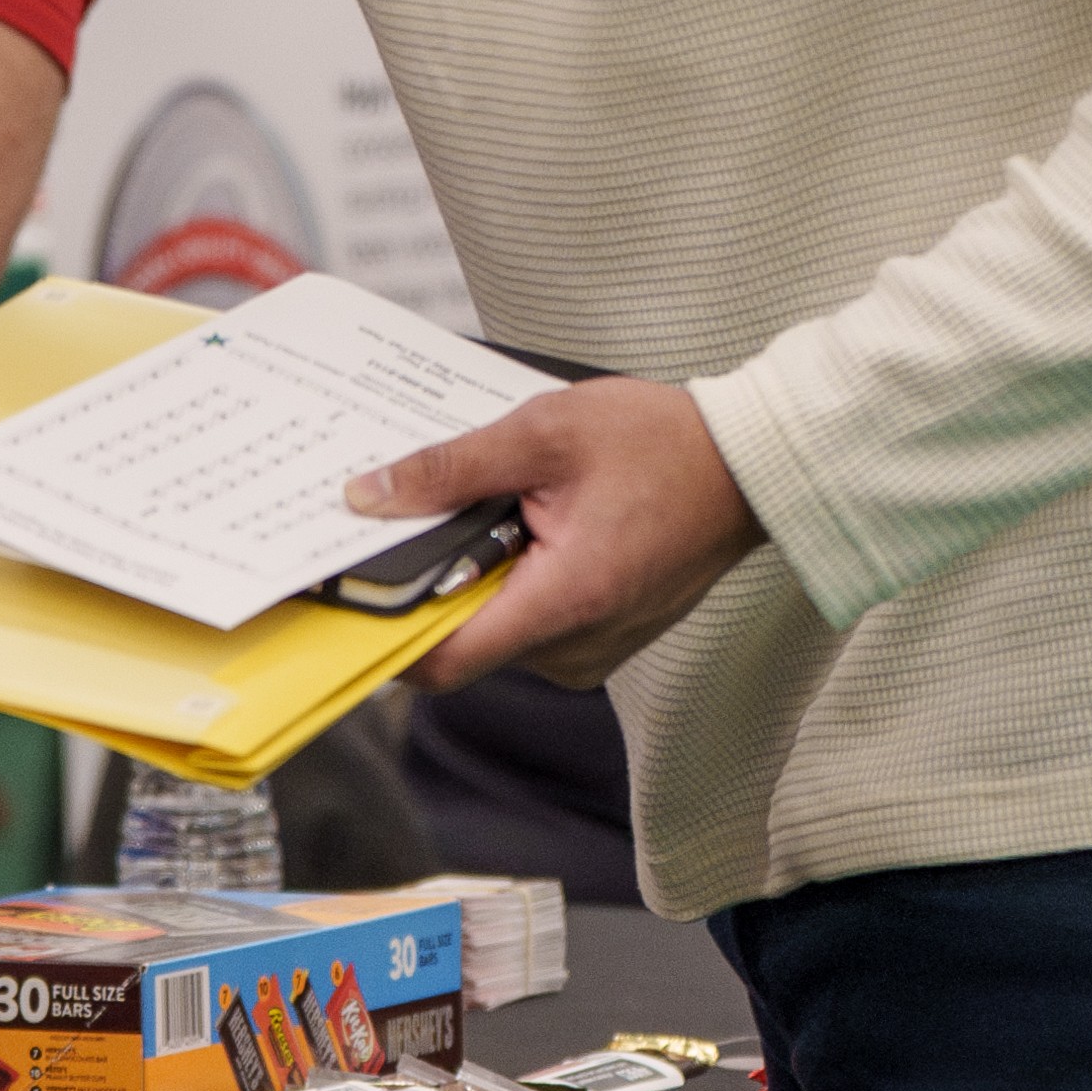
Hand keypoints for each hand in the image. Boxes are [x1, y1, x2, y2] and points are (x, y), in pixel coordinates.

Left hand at [379, 377, 764, 691]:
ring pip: (494, 626)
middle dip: (430, 579)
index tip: (342, 599)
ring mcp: (591, 646)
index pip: (443, 659)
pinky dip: (510, 576)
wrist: (749, 466)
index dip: (383, 633)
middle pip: (461, 637)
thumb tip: (371, 496)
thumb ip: (451, 468)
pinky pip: (529, 618)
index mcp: (563, 601)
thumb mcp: (543, 431)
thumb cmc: (666, 446)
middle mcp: (577, 643)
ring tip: (488, 505)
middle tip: (405, 517)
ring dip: (475, 572)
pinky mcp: (599, 635)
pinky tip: (520, 520)